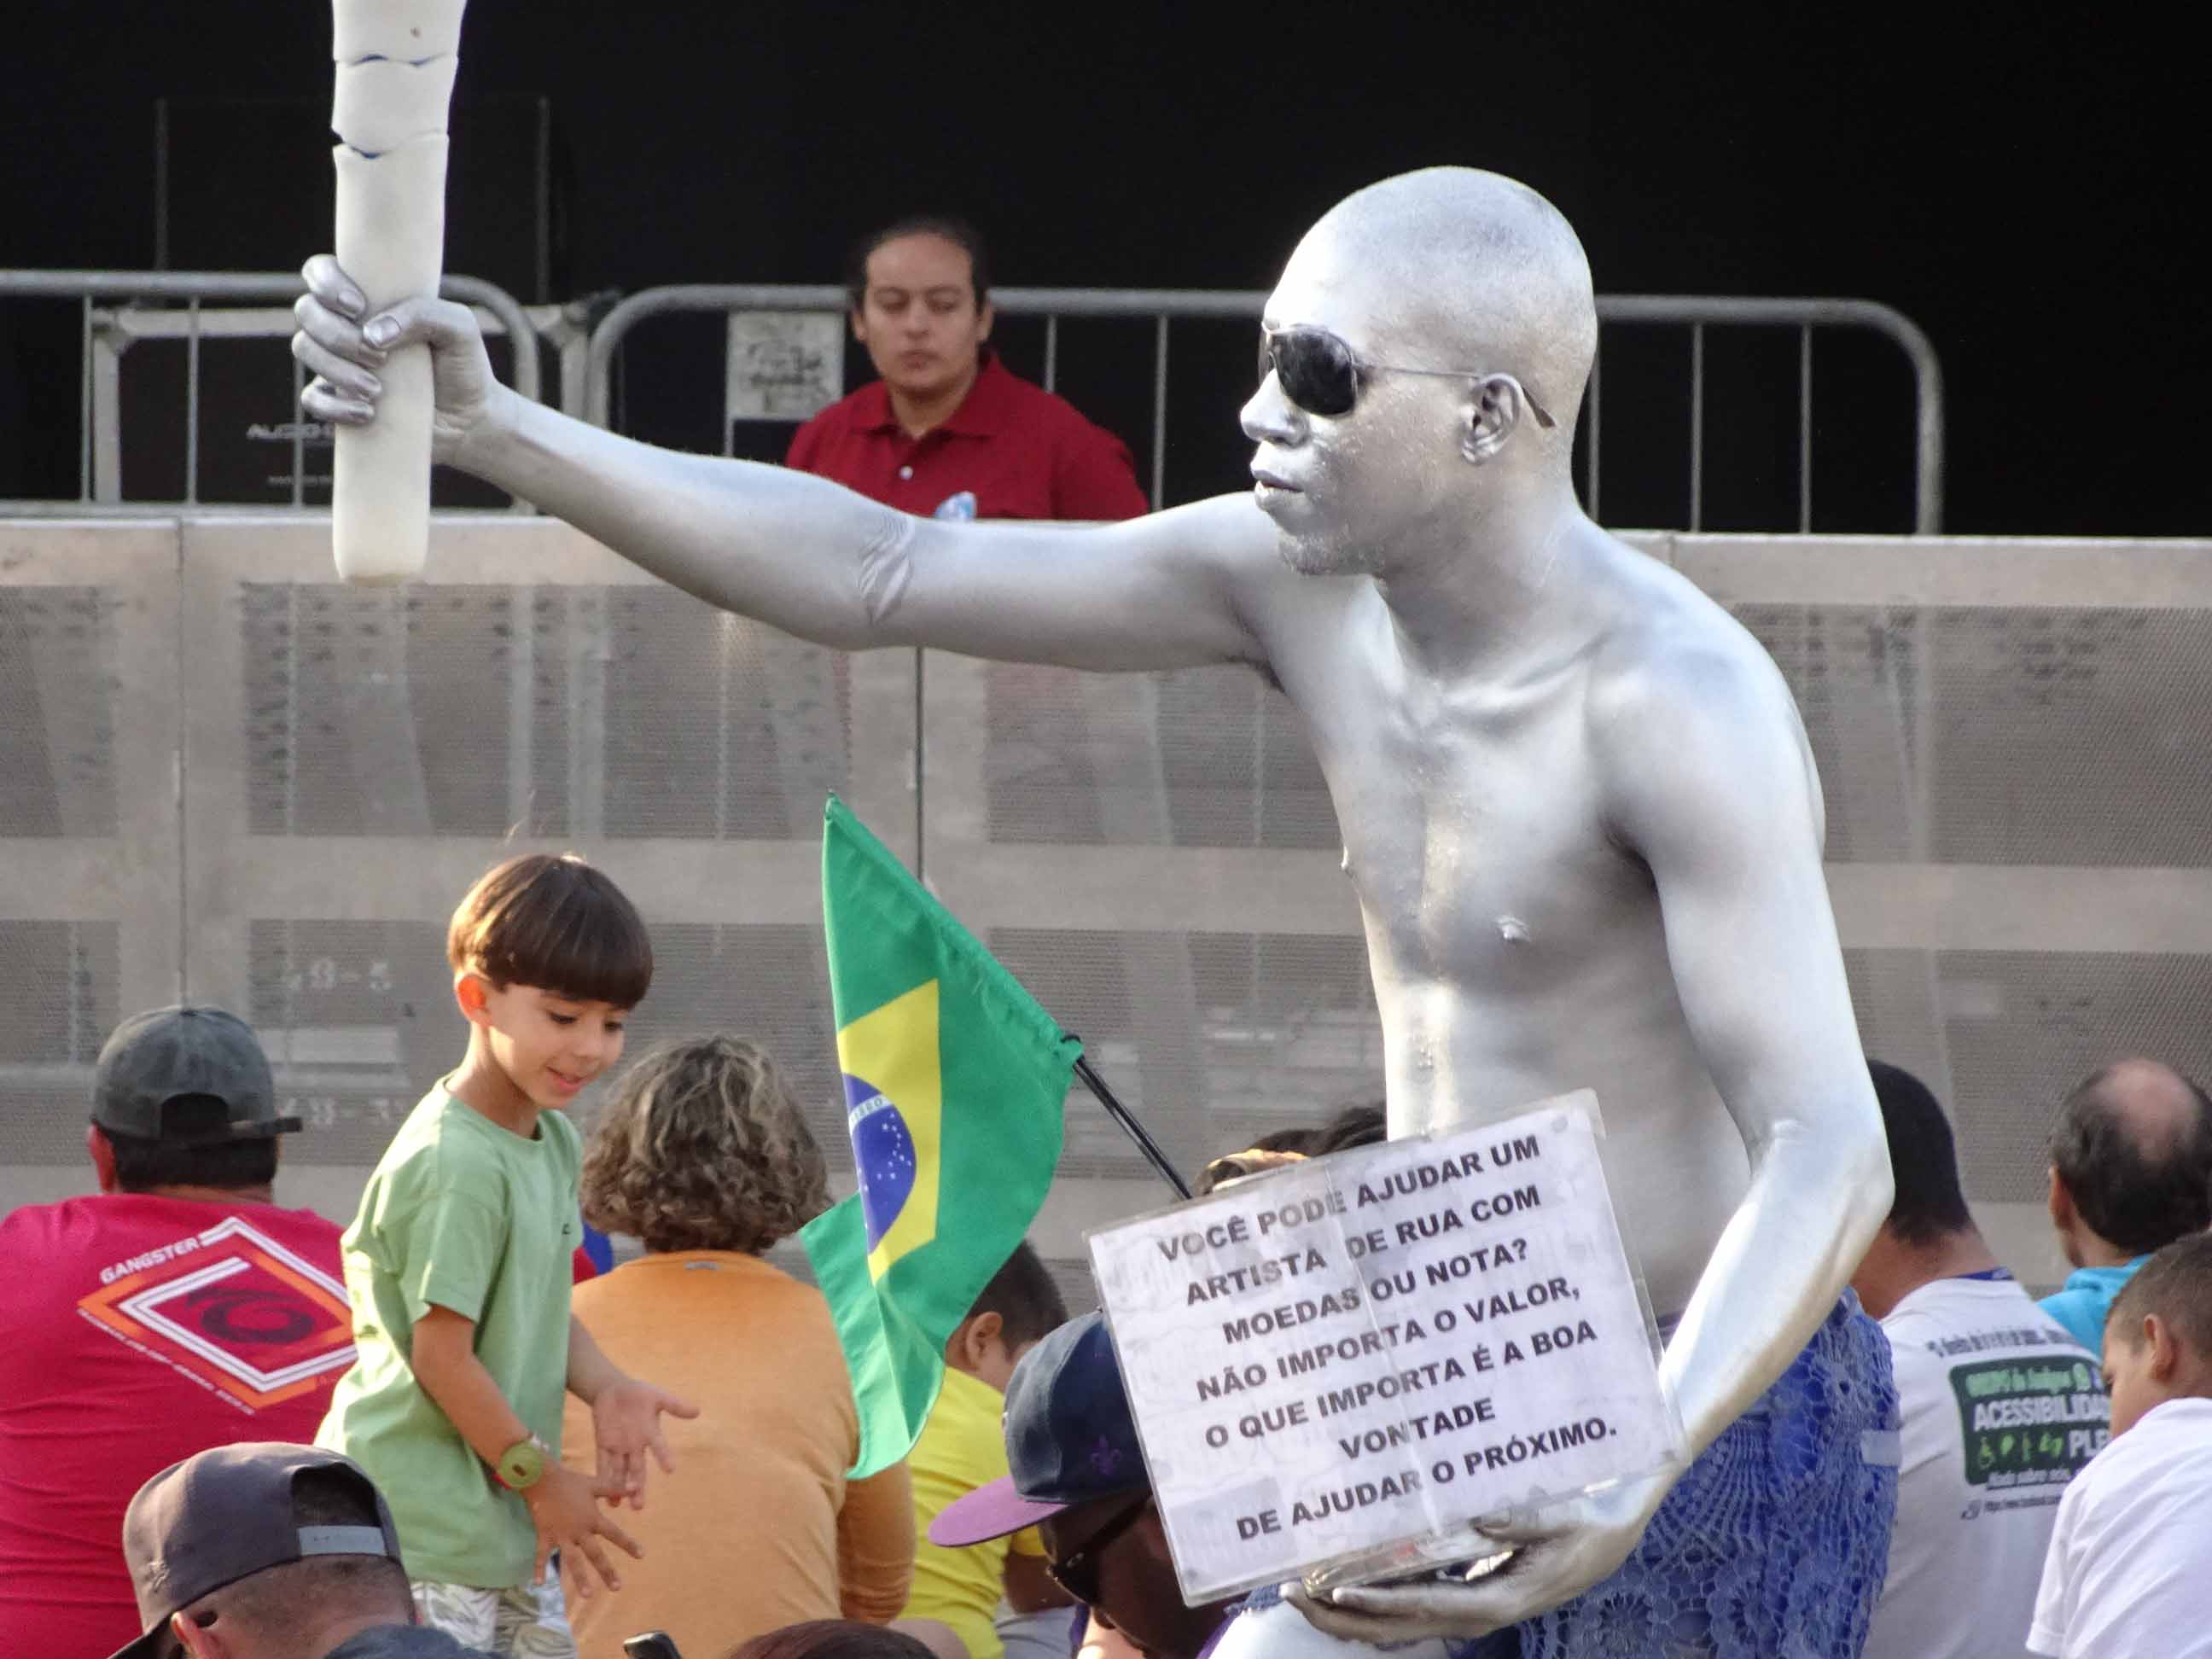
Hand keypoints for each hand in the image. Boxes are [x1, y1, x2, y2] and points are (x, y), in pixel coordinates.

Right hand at [291, 253, 512, 465]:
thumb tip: (372, 334)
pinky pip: (311, 398)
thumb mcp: (458, 328)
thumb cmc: (462, 363)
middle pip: (306, 311)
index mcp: (368, 296)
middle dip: (336, 334)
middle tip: (379, 357)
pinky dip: (332, 406)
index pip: (319, 271)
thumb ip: (423, 313)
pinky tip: (367, 413)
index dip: (325, 283)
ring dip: (335, 369)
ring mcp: (337, 361)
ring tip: (377, 391)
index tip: (358, 307)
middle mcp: (345, 324)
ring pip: (303, 349)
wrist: (469, 418)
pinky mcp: (338, 399)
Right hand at [522, 1463, 638, 1598]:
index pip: (614, 1533)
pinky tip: (538, 1584)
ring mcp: (561, 1536)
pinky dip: (539, 1568)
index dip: (628, 1544)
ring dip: (580, 1578)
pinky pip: (541, 1555)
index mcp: (592, 1519)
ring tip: (588, 1595)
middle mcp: (579, 1531)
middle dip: (606, 1571)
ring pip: (572, 1560)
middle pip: (595, 1554)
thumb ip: (614, 1488)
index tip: (641, 1555)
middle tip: (617, 1588)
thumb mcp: (595, 1484)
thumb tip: (634, 1487)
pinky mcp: (545, 1536)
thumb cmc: (570, 1482)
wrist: (543, 1479)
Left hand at [591, 1377, 700, 1509]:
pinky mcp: (603, 1444)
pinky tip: (603, 1492)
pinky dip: (602, 1476)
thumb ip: (675, 1405)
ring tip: (619, 1503)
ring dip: (619, 1487)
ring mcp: (618, 1447)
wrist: (613, 1388)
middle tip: (638, 1506)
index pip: (659, 1447)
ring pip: (619, 1471)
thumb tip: (698, 1411)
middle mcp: (635, 1445)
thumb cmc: (639, 1393)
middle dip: (637, 1486)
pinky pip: (602, 1462)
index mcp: (650, 1433)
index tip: (671, 1469)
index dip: (664, 1456)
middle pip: (637, 1470)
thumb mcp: (657, 1396)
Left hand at [1284, 1470, 1671, 1641]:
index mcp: (1497, 1599)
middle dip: (1341, 1618)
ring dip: (1346, 1617)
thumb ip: (1523, 1520)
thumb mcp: (1562, 1518)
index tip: (1337, 1594)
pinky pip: (1408, 1611)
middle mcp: (1477, 1613)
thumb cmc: (1585, 1523)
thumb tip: (1481, 1518)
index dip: (1379, 1605)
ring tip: (1297, 1593)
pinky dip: (1369, 1607)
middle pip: (1397, 1628)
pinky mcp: (1466, 1597)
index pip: (1427, 1607)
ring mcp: (1469, 1609)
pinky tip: (1338, 1590)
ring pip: (1397, 1626)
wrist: (1609, 1535)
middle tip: (1290, 1593)